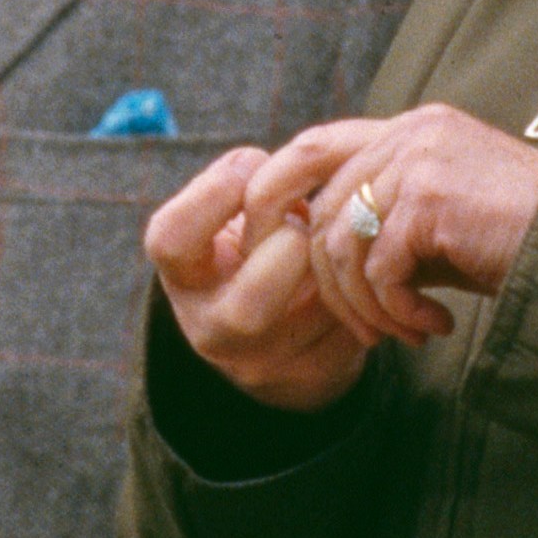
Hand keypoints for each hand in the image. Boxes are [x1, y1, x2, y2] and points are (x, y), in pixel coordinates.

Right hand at [149, 144, 375, 416]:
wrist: (279, 329)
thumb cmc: (258, 245)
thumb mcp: (238, 217)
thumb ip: (252, 183)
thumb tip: (300, 161)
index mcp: (183, 277)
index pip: (172, 240)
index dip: (215, 192)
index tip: (253, 163)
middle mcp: (210, 328)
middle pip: (249, 305)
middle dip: (292, 248)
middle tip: (305, 222)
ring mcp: (261, 362)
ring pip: (314, 314)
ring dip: (336, 267)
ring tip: (335, 243)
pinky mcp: (312, 375)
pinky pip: (351, 328)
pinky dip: (366, 289)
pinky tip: (360, 270)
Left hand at [265, 107, 537, 348]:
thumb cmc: (522, 240)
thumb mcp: (443, 220)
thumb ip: (387, 221)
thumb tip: (323, 257)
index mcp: (410, 129)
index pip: (314, 145)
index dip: (277, 193)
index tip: (278, 250)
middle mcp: (409, 133)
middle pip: (320, 209)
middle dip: (331, 284)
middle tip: (369, 329)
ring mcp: (417, 159)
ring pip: (343, 246)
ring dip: (368, 307)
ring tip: (406, 332)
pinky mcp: (428, 198)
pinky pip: (378, 270)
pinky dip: (397, 310)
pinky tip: (434, 325)